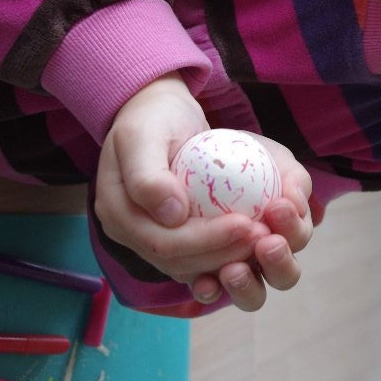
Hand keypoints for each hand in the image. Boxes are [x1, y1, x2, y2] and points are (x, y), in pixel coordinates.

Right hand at [93, 73, 312, 310]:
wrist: (158, 114)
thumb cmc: (151, 119)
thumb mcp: (142, 135)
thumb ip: (148, 176)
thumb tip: (172, 216)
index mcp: (116, 214)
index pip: (162, 243)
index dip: (205, 240)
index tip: (245, 223)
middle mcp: (132, 235)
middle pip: (178, 261)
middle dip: (223, 253)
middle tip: (263, 235)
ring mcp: (152, 239)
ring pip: (191, 267)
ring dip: (229, 258)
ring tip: (264, 239)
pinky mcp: (175, 236)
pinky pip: (201, 256)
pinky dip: (227, 252)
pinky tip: (255, 241)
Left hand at [193, 136, 313, 310]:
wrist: (190, 146)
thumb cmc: (238, 150)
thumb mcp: (270, 153)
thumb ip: (293, 177)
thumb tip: (294, 202)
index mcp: (288, 228)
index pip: (298, 238)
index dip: (293, 229)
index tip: (277, 206)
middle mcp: (265, 254)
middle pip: (285, 276)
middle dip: (281, 264)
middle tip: (267, 243)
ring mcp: (236, 268)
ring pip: (251, 295)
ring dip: (247, 286)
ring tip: (233, 270)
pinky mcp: (200, 273)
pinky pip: (209, 290)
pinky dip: (210, 289)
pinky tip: (203, 280)